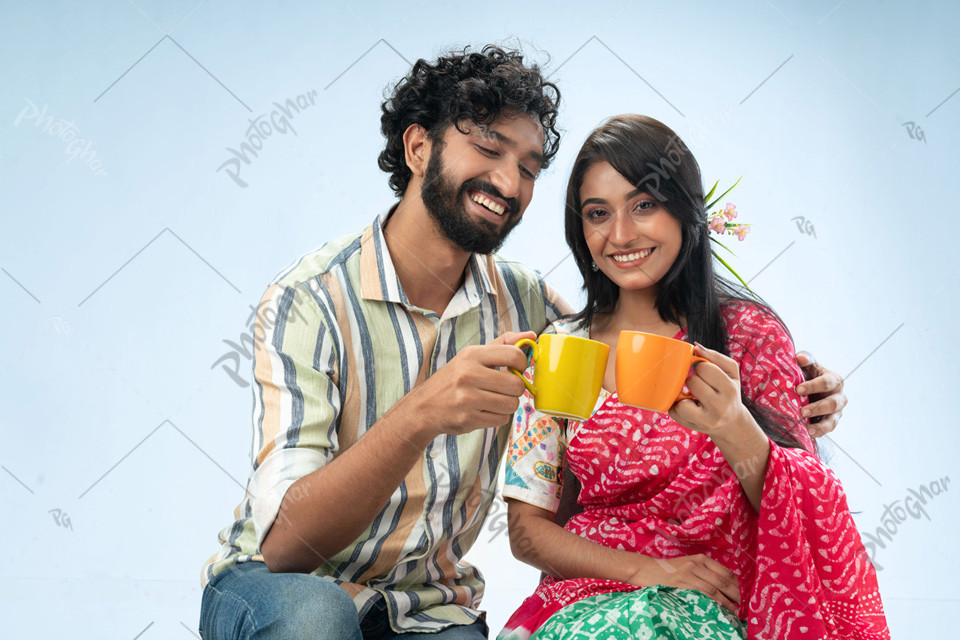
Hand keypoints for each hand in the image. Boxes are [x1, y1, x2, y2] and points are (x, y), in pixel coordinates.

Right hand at [407, 331, 534, 437]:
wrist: (424, 407)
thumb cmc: (454, 379)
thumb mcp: (472, 356)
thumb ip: (503, 344)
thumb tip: (531, 336)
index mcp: (472, 355)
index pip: (514, 355)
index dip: (522, 363)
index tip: (517, 368)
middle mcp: (469, 375)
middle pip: (517, 385)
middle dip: (515, 389)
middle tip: (505, 388)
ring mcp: (468, 399)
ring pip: (512, 404)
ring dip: (508, 404)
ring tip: (494, 400)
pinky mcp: (468, 419)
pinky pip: (501, 419)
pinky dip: (498, 417)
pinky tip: (485, 411)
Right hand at [629, 553, 739, 613]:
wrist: (646, 570)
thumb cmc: (668, 571)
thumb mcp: (688, 566)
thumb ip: (704, 573)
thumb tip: (725, 589)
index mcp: (700, 558)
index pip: (726, 572)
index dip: (737, 585)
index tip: (744, 597)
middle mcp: (696, 563)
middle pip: (723, 580)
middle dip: (736, 595)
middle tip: (744, 607)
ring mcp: (688, 572)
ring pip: (715, 588)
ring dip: (728, 602)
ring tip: (735, 612)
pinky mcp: (681, 582)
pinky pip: (702, 594)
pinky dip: (714, 603)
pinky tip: (719, 610)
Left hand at [668, 343, 751, 440]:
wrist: (731, 423)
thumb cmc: (728, 391)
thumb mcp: (730, 373)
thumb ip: (715, 356)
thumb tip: (696, 347)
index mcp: (730, 389)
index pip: (704, 368)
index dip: (701, 368)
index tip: (705, 374)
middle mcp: (720, 407)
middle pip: (692, 382)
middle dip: (692, 380)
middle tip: (699, 386)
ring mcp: (706, 420)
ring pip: (680, 400)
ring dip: (682, 394)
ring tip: (691, 396)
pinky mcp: (693, 427)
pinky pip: (674, 411)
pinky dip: (676, 406)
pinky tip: (687, 406)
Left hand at [795, 351, 846, 437]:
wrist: (805, 390)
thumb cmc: (807, 374)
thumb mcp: (807, 365)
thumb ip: (805, 358)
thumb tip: (799, 358)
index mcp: (834, 380)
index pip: (827, 382)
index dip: (813, 386)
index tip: (798, 390)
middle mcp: (839, 397)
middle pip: (832, 403)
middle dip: (817, 408)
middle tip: (802, 411)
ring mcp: (836, 412)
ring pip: (832, 420)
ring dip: (820, 425)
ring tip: (807, 429)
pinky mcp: (829, 423)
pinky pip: (826, 430)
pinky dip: (818, 433)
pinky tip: (808, 434)